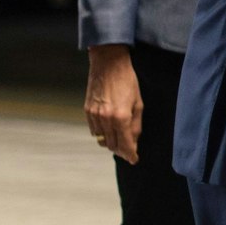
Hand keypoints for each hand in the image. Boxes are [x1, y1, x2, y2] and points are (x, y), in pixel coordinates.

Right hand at [85, 45, 142, 164]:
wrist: (108, 64)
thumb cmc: (127, 81)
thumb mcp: (138, 102)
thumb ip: (136, 124)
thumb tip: (134, 141)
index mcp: (121, 116)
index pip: (125, 143)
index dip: (131, 154)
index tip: (134, 159)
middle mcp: (106, 118)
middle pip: (112, 144)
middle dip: (121, 150)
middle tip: (129, 151)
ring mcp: (94, 115)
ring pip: (101, 139)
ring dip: (111, 143)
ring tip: (120, 141)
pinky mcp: (87, 111)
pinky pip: (93, 130)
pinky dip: (101, 133)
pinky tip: (109, 130)